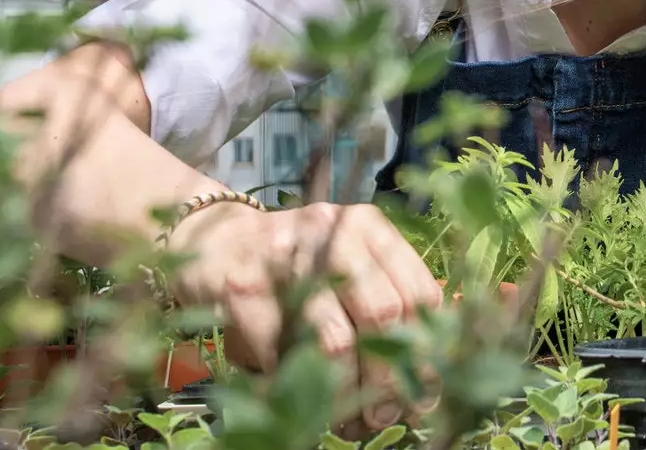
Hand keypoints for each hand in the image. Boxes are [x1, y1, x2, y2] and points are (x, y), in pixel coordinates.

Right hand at [167, 200, 440, 430]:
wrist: (218, 243)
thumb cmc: (297, 267)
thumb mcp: (349, 266)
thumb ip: (388, 301)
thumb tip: (427, 379)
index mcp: (368, 226)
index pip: (418, 293)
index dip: (426, 354)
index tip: (421, 396)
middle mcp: (331, 230)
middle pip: (382, 315)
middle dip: (387, 381)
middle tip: (381, 415)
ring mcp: (284, 254)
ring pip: (334, 341)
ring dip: (342, 394)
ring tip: (344, 420)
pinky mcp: (241, 285)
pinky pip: (280, 354)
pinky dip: (289, 384)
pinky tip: (292, 393)